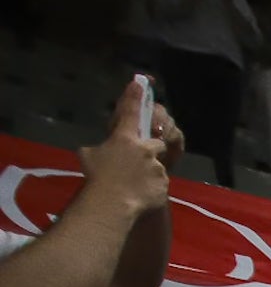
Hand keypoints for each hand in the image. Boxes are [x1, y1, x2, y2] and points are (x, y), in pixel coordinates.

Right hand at [78, 80, 176, 219]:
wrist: (112, 202)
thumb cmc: (96, 176)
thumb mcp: (89, 156)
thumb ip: (98, 149)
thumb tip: (95, 150)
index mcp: (125, 138)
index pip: (131, 112)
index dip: (135, 97)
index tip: (140, 83)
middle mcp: (145, 148)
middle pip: (156, 143)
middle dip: (150, 150)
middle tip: (137, 162)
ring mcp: (157, 166)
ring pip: (157, 165)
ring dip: (149, 171)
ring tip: (135, 184)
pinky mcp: (164, 183)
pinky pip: (159, 183)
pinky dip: (152, 188)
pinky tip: (140, 195)